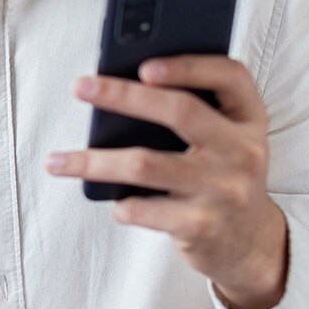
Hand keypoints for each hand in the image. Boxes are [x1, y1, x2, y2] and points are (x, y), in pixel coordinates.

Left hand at [45, 56, 288, 308]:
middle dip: (123, 95)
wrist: (251, 243)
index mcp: (249, 120)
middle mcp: (244, 151)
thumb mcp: (226, 140)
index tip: (143, 64)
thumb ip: (196, 111)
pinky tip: (113, 201)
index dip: (189, 66)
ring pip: (144, 164)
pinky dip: (120, 204)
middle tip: (81, 87)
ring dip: (93, 161)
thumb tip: (120, 86)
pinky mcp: (202, 225)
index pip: (230, 77)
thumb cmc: (222, 176)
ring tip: (56, 161)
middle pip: (180, 111)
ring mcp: (225, 190)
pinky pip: (143, 208)